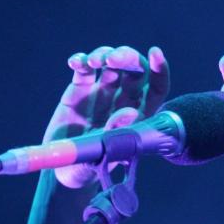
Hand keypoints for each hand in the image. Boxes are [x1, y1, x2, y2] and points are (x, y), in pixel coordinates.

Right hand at [47, 45, 169, 187]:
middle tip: (113, 59)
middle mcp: (124, 100)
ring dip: (105, 54)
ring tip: (93, 62)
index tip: (155, 54)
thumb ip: (115, 133)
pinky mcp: (80, 89)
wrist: (64, 169)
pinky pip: (84, 69)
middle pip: (135, 70)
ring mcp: (103, 92)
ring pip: (111, 63)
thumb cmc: (91, 166)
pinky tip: (76, 62)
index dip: (159, 70)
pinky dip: (82, 60)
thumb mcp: (103, 153)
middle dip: (127, 58)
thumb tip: (131, 113)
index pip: (157, 88)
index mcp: (139, 116)